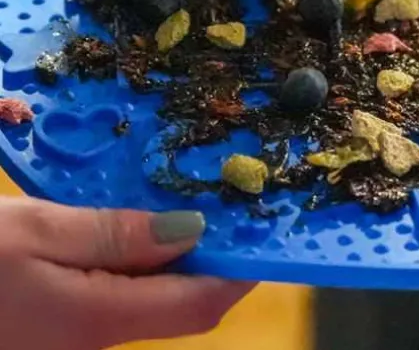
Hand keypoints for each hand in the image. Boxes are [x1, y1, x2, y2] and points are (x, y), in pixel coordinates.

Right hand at [0, 197, 252, 348]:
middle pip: (181, 302)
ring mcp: (78, 337)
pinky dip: (141, 259)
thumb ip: (115, 234)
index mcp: (101, 319)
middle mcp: (98, 340)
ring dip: (178, 255)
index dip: (241, 269)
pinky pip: (120, 294)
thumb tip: (193, 229)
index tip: (266, 229)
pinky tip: (136, 222)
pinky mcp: (62, 325)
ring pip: (151, 297)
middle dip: (214, 256)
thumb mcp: (36, 232)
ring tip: (191, 199)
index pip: (198, 303)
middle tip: (232, 200)